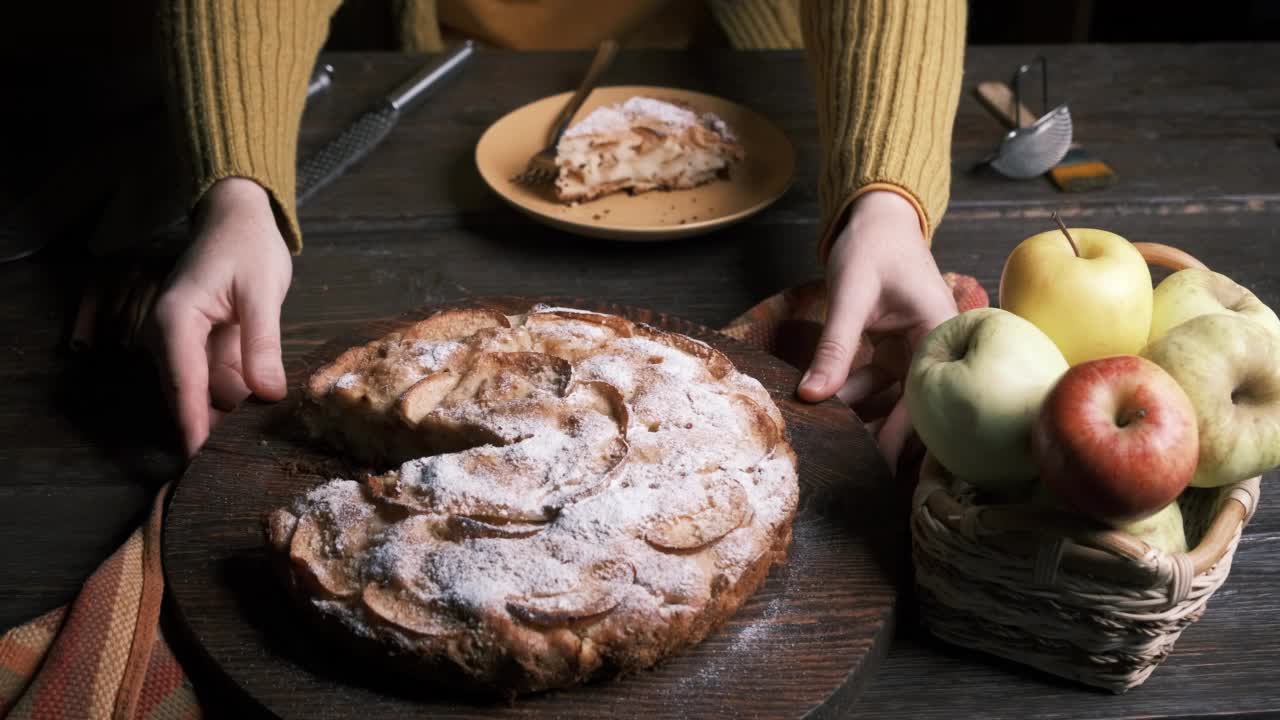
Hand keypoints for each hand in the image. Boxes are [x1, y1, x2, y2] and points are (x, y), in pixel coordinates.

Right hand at [147, 178, 292, 457]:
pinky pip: (213, 378)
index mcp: (175, 321)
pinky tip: (261, 412)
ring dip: (227, 414)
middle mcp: (168, 335)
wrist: (237, 217)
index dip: (194, 426)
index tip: (201, 463)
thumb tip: (267, 394)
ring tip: (256, 443)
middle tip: (240, 461)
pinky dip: (235, 395)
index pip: (184, 385)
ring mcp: (181, 341)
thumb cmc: (247, 246)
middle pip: (187, 395)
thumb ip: (262, 344)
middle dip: (212, 428)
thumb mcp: (262, 293)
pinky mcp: (199, 343)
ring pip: (202, 391)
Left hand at [797, 191, 957, 469]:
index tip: (882, 466)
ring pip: (891, 396)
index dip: (907, 434)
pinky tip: (826, 407)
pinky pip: (875, 381)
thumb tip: (811, 395)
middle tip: (853, 467)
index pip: (930, 394)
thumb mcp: (850, 295)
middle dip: (883, 433)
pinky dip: (852, 393)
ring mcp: (914, 349)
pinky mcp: (893, 349)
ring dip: (862, 414)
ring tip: (832, 439)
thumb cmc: (873, 246)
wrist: (875, 217)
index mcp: (943, 330)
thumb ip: (834, 346)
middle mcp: (936, 345)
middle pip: (914, 403)